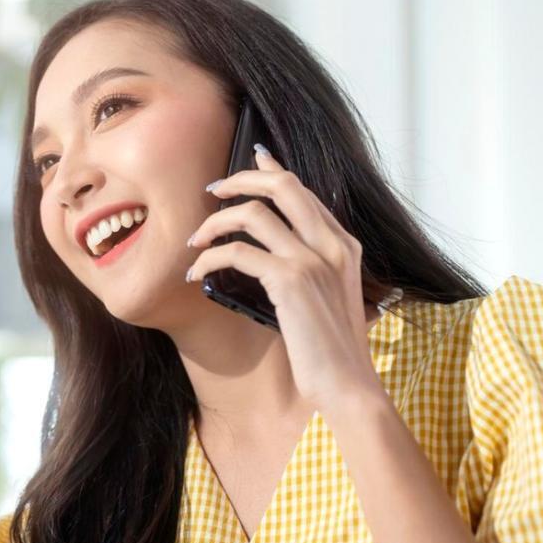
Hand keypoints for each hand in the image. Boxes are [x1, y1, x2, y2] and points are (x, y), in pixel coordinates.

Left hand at [185, 145, 383, 413]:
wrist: (347, 384)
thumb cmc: (332, 351)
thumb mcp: (330, 299)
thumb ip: (313, 270)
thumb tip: (274, 256)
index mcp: (344, 245)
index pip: (305, 191)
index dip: (274, 170)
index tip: (252, 157)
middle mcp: (333, 244)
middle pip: (283, 185)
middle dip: (242, 179)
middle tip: (212, 190)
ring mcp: (313, 260)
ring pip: (253, 214)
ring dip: (214, 223)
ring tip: (195, 240)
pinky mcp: (290, 280)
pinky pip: (236, 253)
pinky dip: (209, 259)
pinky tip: (196, 273)